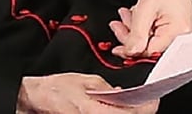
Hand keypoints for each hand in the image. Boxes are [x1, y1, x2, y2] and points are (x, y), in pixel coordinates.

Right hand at [17, 73, 158, 113]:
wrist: (38, 98)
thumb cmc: (57, 88)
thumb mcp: (85, 80)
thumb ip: (106, 87)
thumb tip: (121, 93)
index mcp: (95, 110)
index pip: (130, 113)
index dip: (146, 107)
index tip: (154, 99)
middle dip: (140, 111)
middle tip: (147, 102)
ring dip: (128, 112)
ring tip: (134, 104)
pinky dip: (117, 113)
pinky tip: (117, 107)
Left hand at [109, 0, 191, 57]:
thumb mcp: (145, 8)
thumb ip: (137, 33)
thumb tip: (130, 52)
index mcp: (178, 34)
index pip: (150, 53)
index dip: (131, 49)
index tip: (116, 47)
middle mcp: (181, 39)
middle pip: (148, 49)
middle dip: (130, 36)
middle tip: (117, 25)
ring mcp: (177, 37)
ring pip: (149, 42)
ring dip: (133, 30)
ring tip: (126, 15)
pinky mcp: (172, 33)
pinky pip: (153, 36)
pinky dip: (141, 28)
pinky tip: (135, 17)